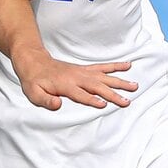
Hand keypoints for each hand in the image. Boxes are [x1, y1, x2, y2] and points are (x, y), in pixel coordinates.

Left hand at [12, 49, 135, 110]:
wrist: (34, 62)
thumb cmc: (34, 81)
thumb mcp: (33, 94)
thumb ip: (45, 100)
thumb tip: (58, 104)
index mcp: (65, 85)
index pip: (81, 94)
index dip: (91, 100)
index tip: (104, 105)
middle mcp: (77, 77)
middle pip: (97, 86)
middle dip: (113, 94)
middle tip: (127, 101)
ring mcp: (83, 72)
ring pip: (104, 77)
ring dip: (120, 81)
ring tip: (135, 86)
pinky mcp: (85, 69)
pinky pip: (103, 67)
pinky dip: (115, 66)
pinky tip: (128, 66)